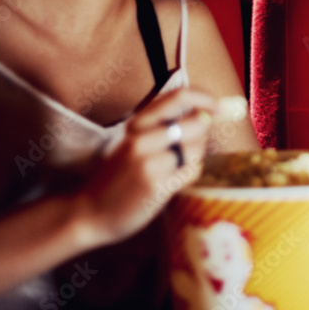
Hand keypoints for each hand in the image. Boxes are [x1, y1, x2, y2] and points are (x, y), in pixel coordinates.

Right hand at [77, 88, 216, 245]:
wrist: (90, 212)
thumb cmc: (118, 176)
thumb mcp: (133, 143)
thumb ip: (163, 127)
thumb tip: (205, 115)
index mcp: (137, 124)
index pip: (179, 97)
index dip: (205, 98)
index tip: (219, 108)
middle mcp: (142, 139)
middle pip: (196, 123)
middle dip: (203, 134)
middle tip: (191, 146)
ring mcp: (149, 163)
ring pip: (197, 149)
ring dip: (195, 157)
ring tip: (175, 167)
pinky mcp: (157, 186)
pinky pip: (193, 172)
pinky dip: (190, 174)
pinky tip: (172, 181)